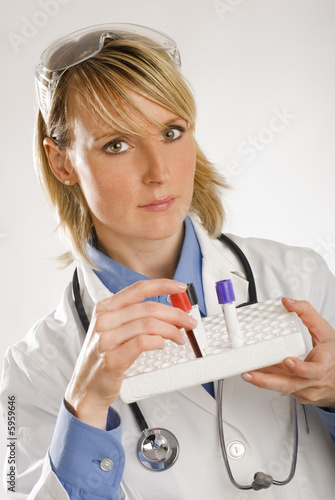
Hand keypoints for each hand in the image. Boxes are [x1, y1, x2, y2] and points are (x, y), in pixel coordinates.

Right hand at [65, 279, 195, 427]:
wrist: (86, 387)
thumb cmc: (105, 357)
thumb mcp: (114, 330)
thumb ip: (136, 317)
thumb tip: (170, 311)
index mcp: (105, 308)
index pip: (138, 289)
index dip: (163, 285)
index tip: (181, 288)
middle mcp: (104, 320)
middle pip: (148, 308)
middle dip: (175, 313)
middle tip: (188, 321)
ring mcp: (106, 339)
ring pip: (148, 324)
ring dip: (171, 330)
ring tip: (179, 337)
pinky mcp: (112, 358)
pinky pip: (142, 343)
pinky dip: (158, 342)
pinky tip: (162, 345)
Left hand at [241, 298, 334, 407]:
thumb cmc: (333, 354)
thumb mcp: (324, 330)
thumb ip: (307, 313)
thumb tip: (287, 302)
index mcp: (324, 364)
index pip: (314, 370)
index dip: (300, 368)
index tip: (288, 361)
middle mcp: (315, 381)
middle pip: (290, 384)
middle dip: (266, 381)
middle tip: (249, 374)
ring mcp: (307, 391)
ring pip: (283, 387)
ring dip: (264, 379)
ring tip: (246, 371)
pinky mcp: (300, 396)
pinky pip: (283, 387)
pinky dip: (270, 379)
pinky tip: (259, 371)